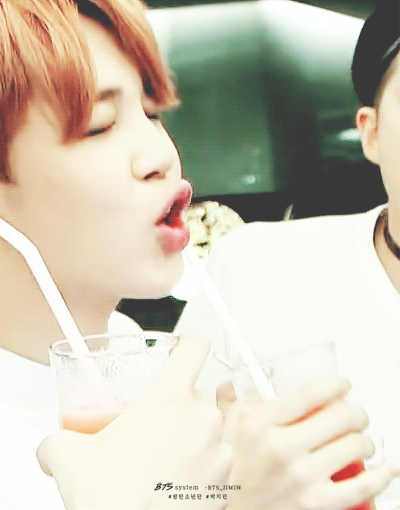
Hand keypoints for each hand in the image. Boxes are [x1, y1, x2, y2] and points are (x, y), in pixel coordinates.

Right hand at [37, 335, 231, 509]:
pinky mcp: (225, 478)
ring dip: (188, 435)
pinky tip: (172, 479)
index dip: (188, 342)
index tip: (181, 348)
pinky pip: (215, 456)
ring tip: (159, 458)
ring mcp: (218, 447)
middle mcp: (201, 416)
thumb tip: (53, 446)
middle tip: (150, 426)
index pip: (194, 346)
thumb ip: (60, 439)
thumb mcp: (69, 456)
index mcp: (168, 397)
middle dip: (174, 406)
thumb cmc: (114, 499)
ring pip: (206, 425)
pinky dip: (200, 463)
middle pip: (194, 391)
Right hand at [218, 376, 396, 509]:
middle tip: (353, 413)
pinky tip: (385, 468)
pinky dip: (381, 475)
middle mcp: (282, 449)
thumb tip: (250, 378)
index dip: (336, 383)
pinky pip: (362, 487)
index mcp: (260, 424)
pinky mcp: (315, 505)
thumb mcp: (226, 427)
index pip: (310, 392)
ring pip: (355, 445)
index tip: (342, 383)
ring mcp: (301, 478)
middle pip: (340, 416)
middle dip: (355, 411)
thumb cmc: (228, 473)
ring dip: (364, 439)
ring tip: (359, 439)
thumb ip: (236, 398)